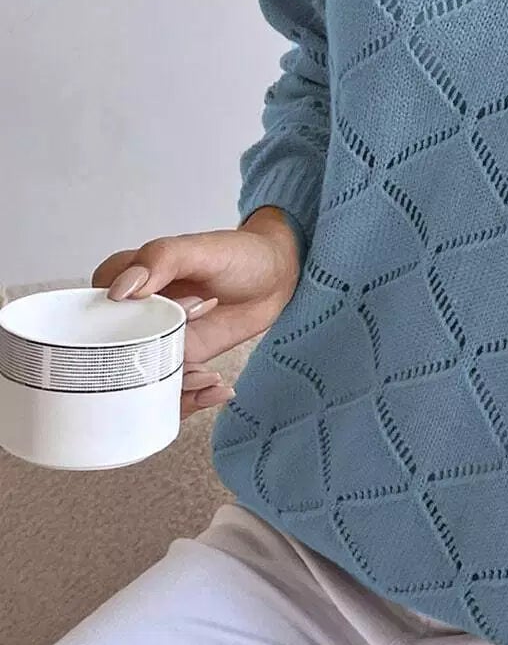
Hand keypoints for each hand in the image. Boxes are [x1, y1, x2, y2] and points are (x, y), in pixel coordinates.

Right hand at [90, 209, 299, 418]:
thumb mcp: (198, 249)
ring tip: (208, 378)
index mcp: (124, 279)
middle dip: (143, 369)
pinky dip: (192, 395)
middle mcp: (135, 314)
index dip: (115, 330)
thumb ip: (159, 261)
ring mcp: (159, 339)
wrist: (276, 276)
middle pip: (115, 354)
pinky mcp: (185, 358)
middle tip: (186, 361)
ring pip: (143, 376)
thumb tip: (120, 290)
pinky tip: (218, 389)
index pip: (93, 313)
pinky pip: (174, 384)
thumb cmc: (237, 253)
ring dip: (171, 388)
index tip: (155, 331)